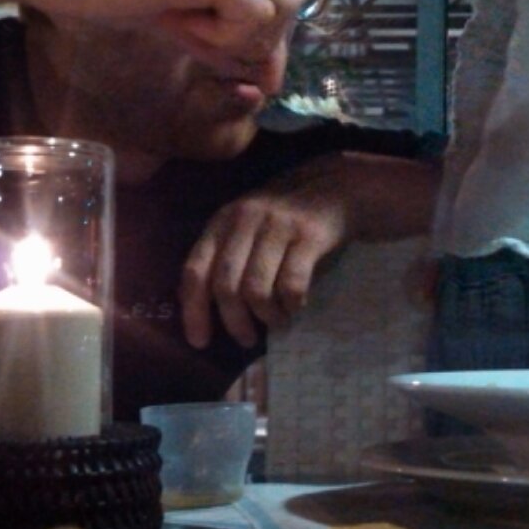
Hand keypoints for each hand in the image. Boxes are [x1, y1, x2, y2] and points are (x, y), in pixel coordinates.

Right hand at [0, 0, 303, 59]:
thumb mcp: (160, 13)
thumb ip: (207, 36)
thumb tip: (250, 72)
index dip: (267, 37)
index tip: (239, 68)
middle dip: (267, 40)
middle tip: (217, 55)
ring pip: (281, 1)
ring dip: (248, 36)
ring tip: (196, 38)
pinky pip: (251, 9)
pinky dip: (230, 35)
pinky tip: (186, 31)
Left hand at [180, 167, 351, 349]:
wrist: (334, 186)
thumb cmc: (283, 219)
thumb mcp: (246, 229)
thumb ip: (224, 260)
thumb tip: (204, 314)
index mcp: (222, 221)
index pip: (195, 271)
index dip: (193, 311)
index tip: (200, 341)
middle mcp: (245, 219)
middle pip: (226, 286)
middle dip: (235, 321)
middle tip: (247, 339)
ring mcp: (278, 225)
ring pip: (257, 289)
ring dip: (267, 316)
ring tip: (277, 323)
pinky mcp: (309, 235)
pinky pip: (291, 284)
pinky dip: (292, 305)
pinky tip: (296, 306)